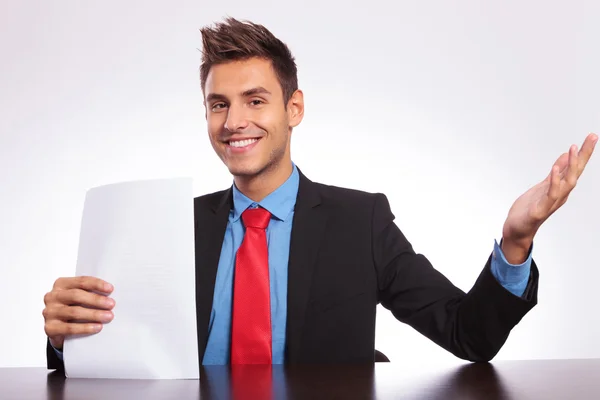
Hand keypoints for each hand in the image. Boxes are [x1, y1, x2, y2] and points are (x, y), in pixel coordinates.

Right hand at [43, 276, 114, 349]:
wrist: (59, 329)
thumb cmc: (73, 307)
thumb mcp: (79, 297)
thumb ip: (90, 293)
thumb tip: (110, 295)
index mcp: (61, 284)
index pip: (81, 281)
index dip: (96, 284)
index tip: (110, 289)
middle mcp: (52, 296)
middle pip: (76, 295)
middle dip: (96, 300)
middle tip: (111, 304)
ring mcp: (49, 312)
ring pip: (74, 312)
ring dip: (94, 314)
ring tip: (108, 316)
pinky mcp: (50, 328)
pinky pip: (69, 328)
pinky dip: (85, 327)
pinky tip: (97, 327)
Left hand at [501, 133, 596, 262]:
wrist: (517, 229)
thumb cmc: (530, 208)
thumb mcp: (543, 185)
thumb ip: (556, 172)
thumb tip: (566, 156)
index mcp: (561, 188)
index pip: (575, 168)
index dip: (584, 153)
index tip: (592, 137)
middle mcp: (560, 194)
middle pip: (576, 172)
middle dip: (584, 155)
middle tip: (592, 137)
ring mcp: (551, 202)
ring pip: (567, 183)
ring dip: (571, 166)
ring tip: (573, 149)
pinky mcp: (540, 210)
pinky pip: (550, 194)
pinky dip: (554, 182)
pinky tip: (554, 170)